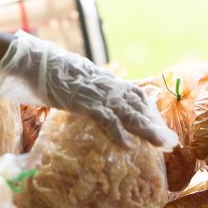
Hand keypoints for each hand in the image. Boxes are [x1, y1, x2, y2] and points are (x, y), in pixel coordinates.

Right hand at [0, 31, 177, 148]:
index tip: (161, 128)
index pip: (136, 96)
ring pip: (129, 113)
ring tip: (161, 145)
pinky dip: (117, 133)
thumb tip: (99, 103)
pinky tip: (127, 146)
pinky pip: (106, 119)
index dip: (150, 113)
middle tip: (171, 142)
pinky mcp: (85, 101)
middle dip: (155, 124)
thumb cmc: (53, 72)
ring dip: (146, 130)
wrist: (37, 61)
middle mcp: (107, 85)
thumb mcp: (79, 80)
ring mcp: (97, 93)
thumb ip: (93, 90)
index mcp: (107, 80)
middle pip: (138, 106)